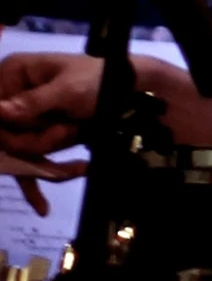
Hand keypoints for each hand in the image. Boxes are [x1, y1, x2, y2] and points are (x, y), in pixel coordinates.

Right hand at [0, 52, 101, 215]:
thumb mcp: (68, 90)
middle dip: (39, 140)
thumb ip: (32, 103)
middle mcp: (12, 96)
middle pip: (6, 137)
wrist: (130, 89)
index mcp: (14, 73)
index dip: (8, 132)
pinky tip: (42, 207)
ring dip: (51, 150)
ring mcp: (24, 119)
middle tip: (68, 127)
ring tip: (78, 131)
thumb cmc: (99, 80)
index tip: (18, 142)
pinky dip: (38, 182)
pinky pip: (28, 164)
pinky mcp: (37, 136)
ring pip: (21, 152)